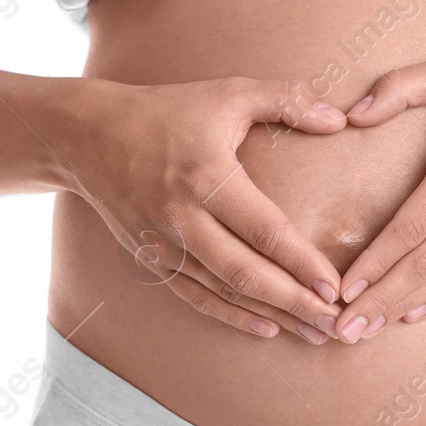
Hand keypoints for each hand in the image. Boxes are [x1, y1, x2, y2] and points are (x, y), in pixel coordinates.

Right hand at [73, 76, 349, 343]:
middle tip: (335, 323)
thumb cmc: (168, 111)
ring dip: (271, 315)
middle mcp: (182, 217)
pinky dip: (231, 316)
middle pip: (245, 272)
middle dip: (294, 302)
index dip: (301, 261)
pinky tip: (267, 328)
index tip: (334, 286)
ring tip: (315, 333)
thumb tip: (337, 119)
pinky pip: (195, 296)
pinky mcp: (150, 259)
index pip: (263, 229)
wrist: (88, 136)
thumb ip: (285, 98)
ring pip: (223, 291)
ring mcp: (163, 243)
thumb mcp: (228, 92)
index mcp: (206, 176)